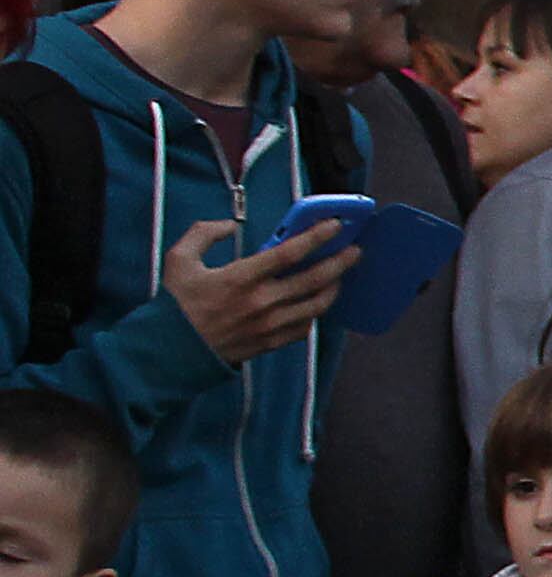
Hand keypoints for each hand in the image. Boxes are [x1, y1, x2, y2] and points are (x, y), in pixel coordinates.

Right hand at [163, 215, 350, 363]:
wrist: (168, 352)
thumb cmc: (175, 305)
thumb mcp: (178, 260)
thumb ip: (202, 234)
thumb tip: (228, 224)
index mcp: (240, 278)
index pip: (288, 253)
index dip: (316, 236)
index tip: (336, 225)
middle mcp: (260, 302)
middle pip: (313, 279)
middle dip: (340, 262)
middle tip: (356, 250)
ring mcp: (268, 325)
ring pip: (315, 305)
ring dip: (334, 288)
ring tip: (341, 275)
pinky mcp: (269, 343)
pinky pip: (304, 327)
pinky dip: (315, 313)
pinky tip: (317, 302)